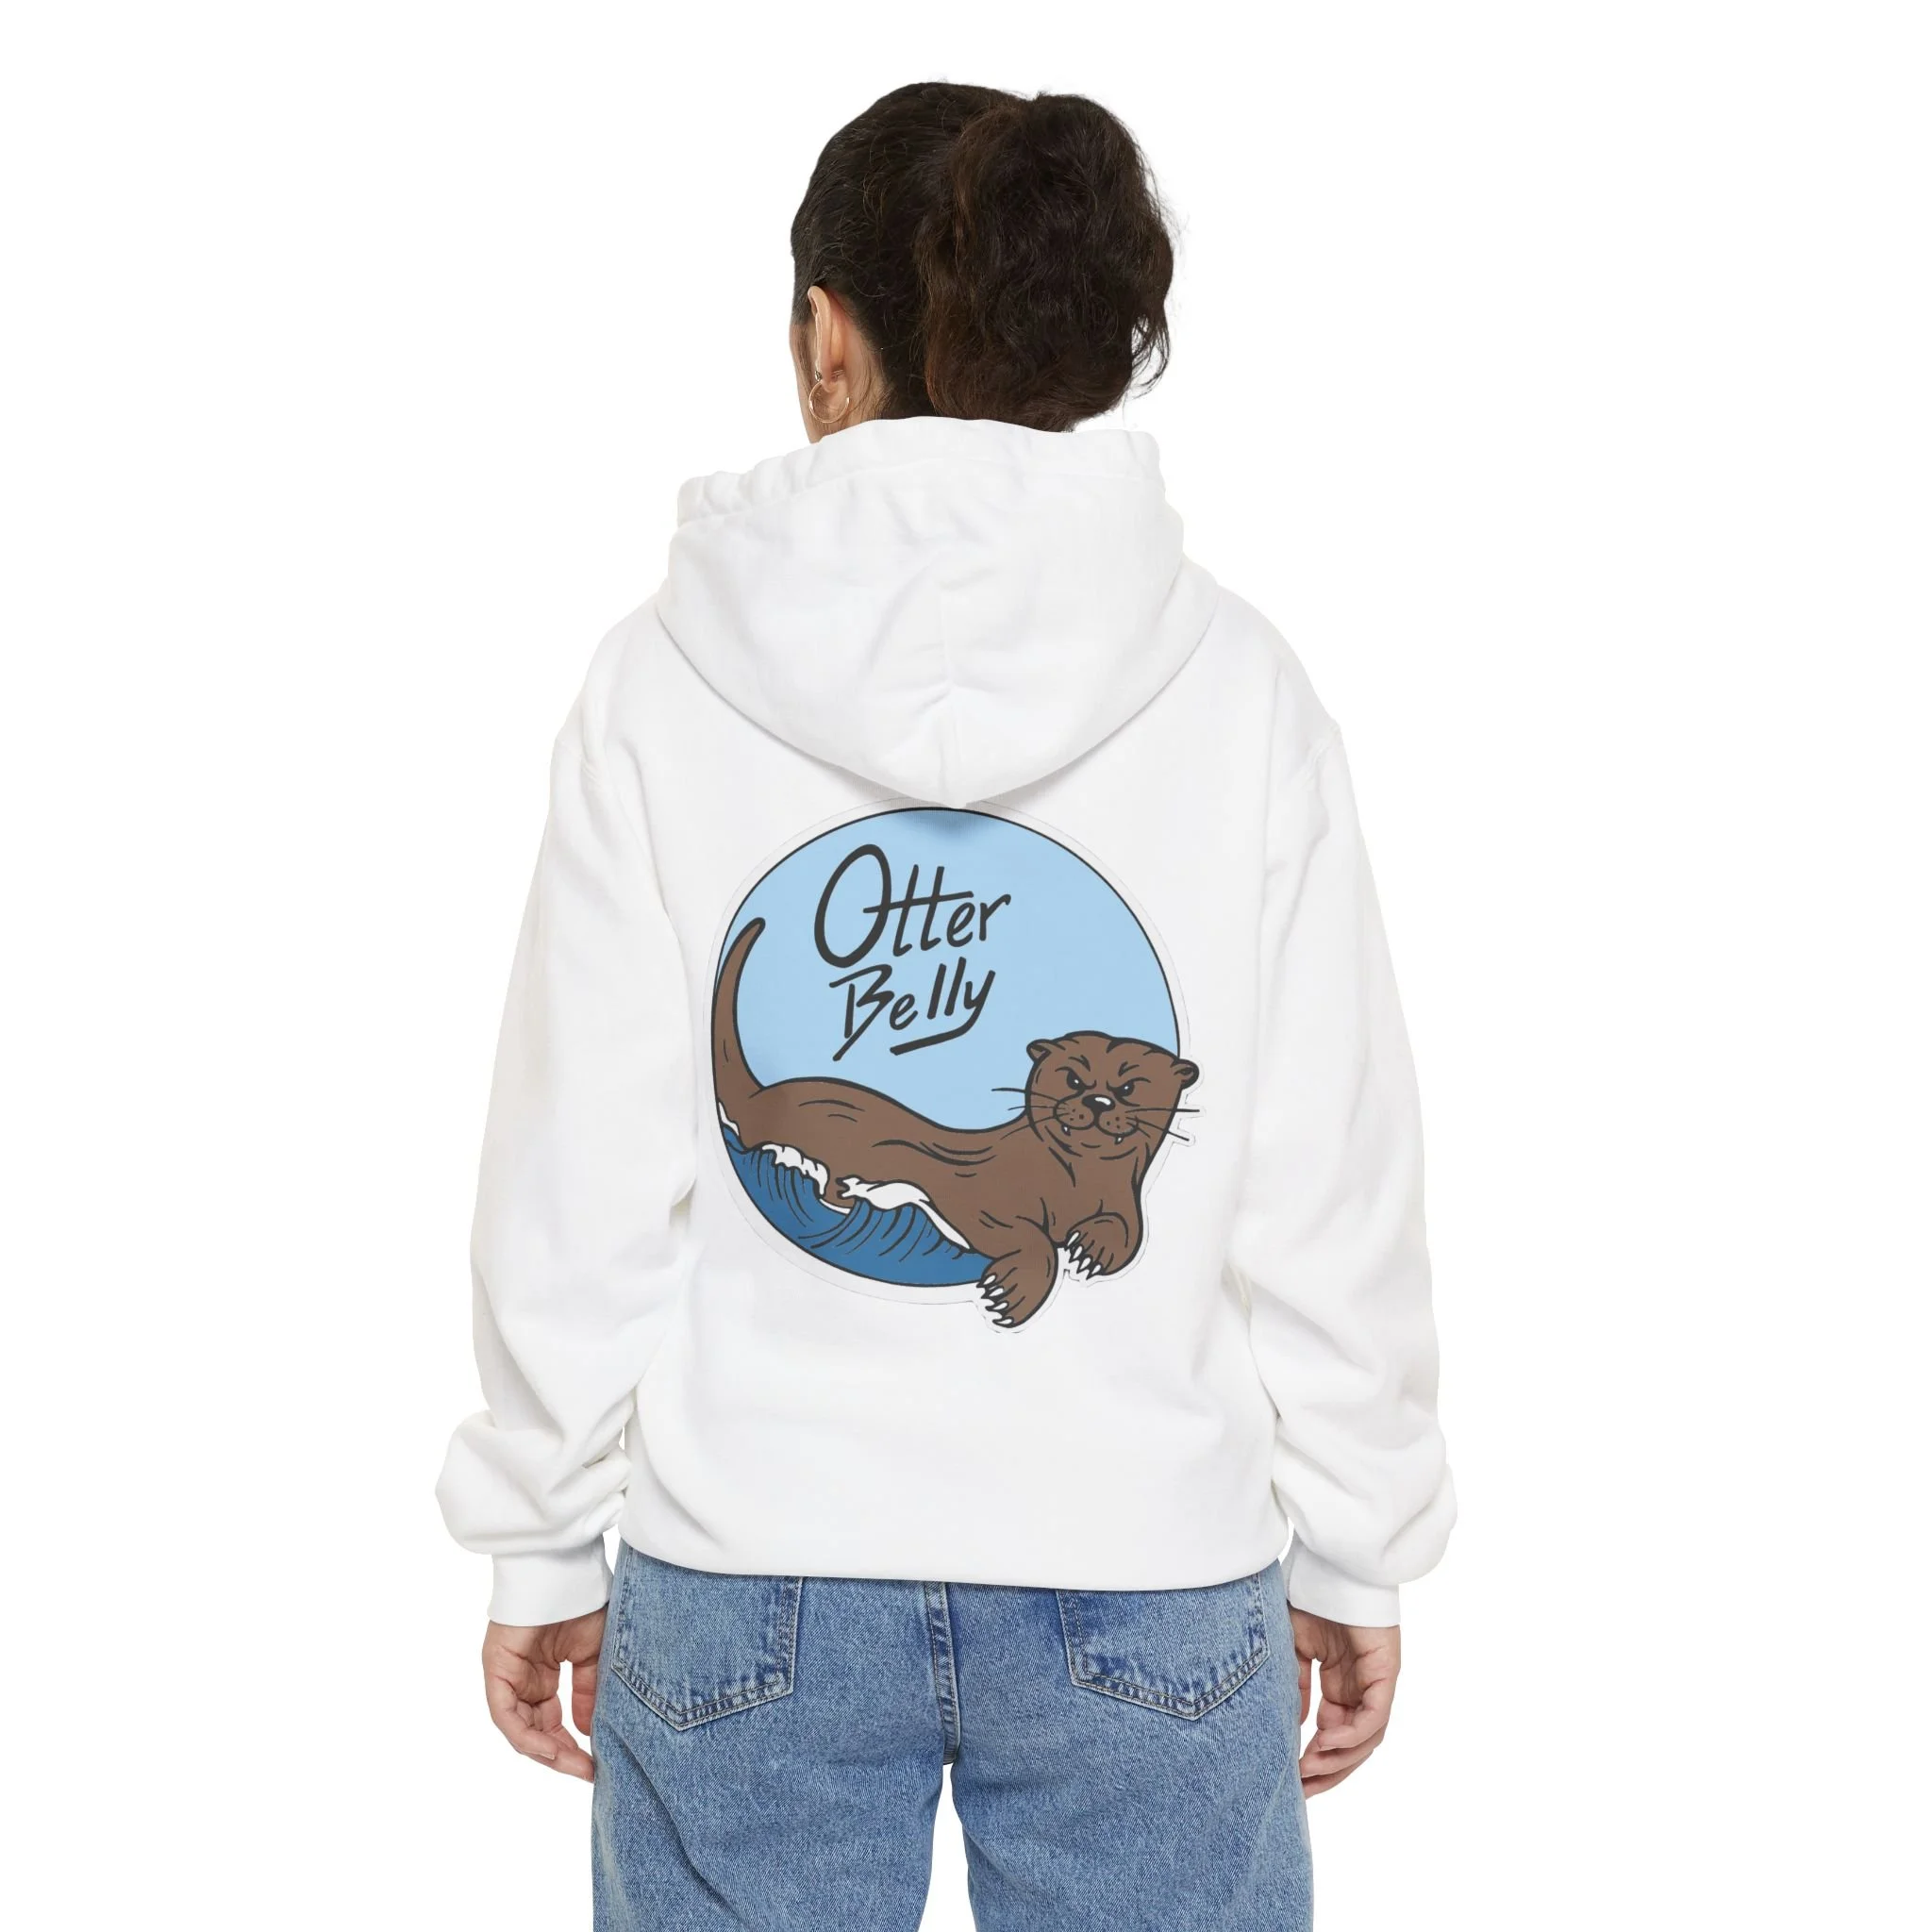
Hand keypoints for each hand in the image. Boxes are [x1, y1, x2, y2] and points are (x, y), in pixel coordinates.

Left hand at [481, 1611, 605, 1781]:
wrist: (565, 1570)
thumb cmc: (582, 1602)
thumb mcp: (593, 1656)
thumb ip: (588, 1694)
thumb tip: (589, 1733)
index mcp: (543, 1675)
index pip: (552, 1722)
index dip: (572, 1746)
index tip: (595, 1764)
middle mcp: (522, 1680)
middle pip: (535, 1731)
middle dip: (561, 1756)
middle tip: (587, 1772)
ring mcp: (506, 1676)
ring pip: (519, 1729)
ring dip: (546, 1752)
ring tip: (574, 1765)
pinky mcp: (496, 1670)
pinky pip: (506, 1715)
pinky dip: (527, 1736)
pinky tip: (550, 1749)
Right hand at [1291, 1608, 1400, 1794]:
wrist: (1331, 1566)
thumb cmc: (1311, 1598)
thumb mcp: (1292, 1649)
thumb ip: (1294, 1687)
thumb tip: (1289, 1728)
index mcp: (1339, 1685)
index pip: (1333, 1734)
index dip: (1315, 1759)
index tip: (1291, 1777)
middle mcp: (1360, 1690)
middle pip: (1352, 1746)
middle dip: (1328, 1771)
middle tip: (1301, 1790)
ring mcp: (1374, 1683)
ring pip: (1365, 1739)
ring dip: (1338, 1760)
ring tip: (1309, 1769)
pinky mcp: (1385, 1674)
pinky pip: (1375, 1717)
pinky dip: (1353, 1735)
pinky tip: (1327, 1742)